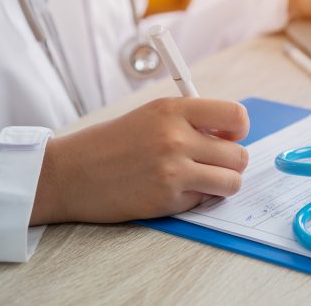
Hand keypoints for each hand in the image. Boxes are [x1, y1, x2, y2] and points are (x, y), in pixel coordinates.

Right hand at [30, 97, 249, 224]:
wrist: (70, 173)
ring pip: (232, 182)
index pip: (236, 115)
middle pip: (239, 155)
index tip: (228, 136)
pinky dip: (197, 198)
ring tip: (202, 179)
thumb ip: (192, 120)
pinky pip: (205, 200)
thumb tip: (232, 135)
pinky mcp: (167, 200)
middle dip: (231, 162)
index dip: (239, 129)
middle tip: (212, 162)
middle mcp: (177, 138)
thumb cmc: (114, 142)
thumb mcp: (153, 115)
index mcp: (175, 110)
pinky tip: (174, 190)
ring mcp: (173, 171)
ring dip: (222, 183)